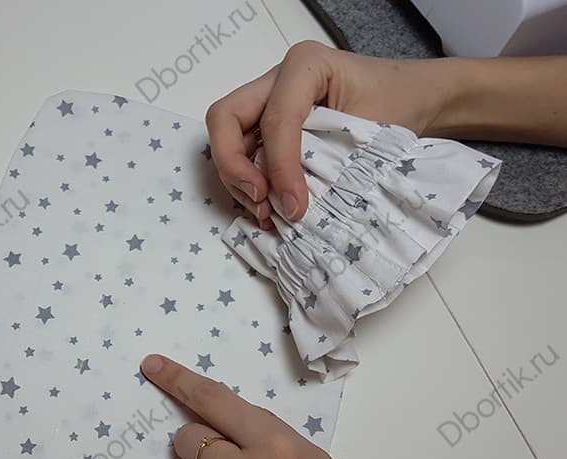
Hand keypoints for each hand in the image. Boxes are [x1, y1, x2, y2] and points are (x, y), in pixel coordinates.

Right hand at [205, 41, 451, 226]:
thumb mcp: (369, 129)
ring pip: (227, 140)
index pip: (276, 119)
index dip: (278, 167)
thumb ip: (326, 163)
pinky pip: (242, 155)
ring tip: (269, 212)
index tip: (293, 205)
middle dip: (234, 166)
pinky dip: (249, 184)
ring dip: (240, 180)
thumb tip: (290, 205)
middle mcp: (277, 80)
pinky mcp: (267, 128)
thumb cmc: (398, 101)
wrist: (414, 98)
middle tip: (261, 200)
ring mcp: (267, 103)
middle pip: (225, 119)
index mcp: (304, 65)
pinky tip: (269, 207)